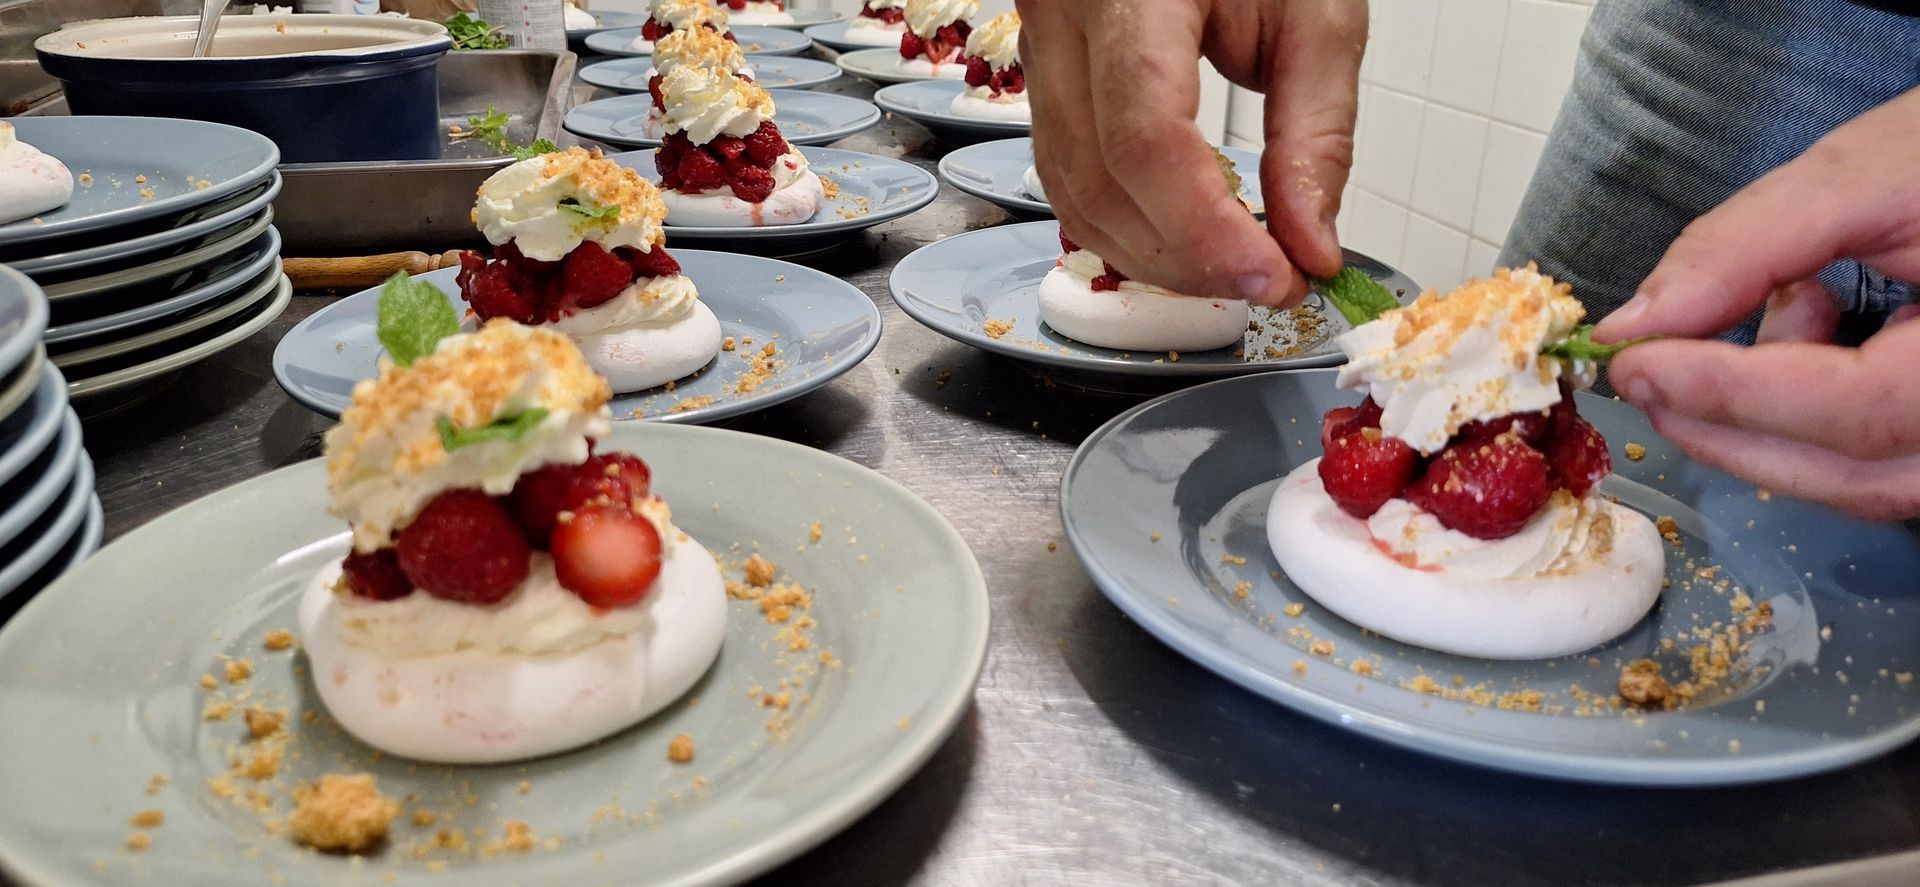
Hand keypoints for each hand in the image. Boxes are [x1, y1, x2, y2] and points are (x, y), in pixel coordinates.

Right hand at [1015, 0, 1365, 306]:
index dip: (1206, 227)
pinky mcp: (1044, 74)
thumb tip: (1309, 244)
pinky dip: (1125, 226)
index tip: (1274, 273)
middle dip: (1186, 256)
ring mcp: (1039, 46)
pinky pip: (1065, 175)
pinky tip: (1183, 239)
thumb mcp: (1316, 11)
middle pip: (1099, 180)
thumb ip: (1317, 132)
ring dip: (1151, 255)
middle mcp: (1063, 14)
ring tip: (1230, 269)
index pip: (1145, 136)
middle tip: (1268, 281)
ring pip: (1069, 192)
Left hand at [1595, 87, 1919, 520]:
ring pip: (1864, 483)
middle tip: (1645, 369)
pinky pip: (1879, 463)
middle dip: (1729, 427)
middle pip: (1857, 473)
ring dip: (1764, 428)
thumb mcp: (1868, 172)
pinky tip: (1807, 331)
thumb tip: (1637, 324)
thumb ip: (1748, 246)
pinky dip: (1808, 421)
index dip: (1735, 394)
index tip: (1634, 361)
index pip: (1861, 409)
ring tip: (1761, 316)